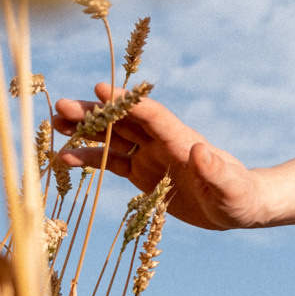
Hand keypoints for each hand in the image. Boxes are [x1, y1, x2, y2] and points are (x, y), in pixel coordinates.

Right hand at [51, 86, 268, 228]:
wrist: (239, 206)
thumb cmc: (239, 196)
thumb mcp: (230, 188)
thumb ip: (215, 170)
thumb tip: (199, 150)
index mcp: (181, 140)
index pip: (150, 115)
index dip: (126, 102)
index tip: (100, 89)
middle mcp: (162, 142)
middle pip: (123, 121)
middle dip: (94, 113)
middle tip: (61, 106)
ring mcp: (150, 156)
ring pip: (113, 138)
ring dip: (85, 131)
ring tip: (55, 126)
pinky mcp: (143, 174)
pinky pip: (112, 163)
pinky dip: (89, 159)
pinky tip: (65, 158)